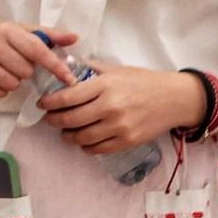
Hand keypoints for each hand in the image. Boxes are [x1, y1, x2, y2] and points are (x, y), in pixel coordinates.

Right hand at [0, 23, 78, 99]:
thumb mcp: (23, 31)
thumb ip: (50, 36)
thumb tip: (75, 38)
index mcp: (7, 30)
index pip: (37, 50)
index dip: (55, 66)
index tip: (70, 79)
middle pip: (25, 72)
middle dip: (26, 72)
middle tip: (17, 64)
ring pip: (11, 84)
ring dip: (13, 82)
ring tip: (5, 70)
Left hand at [37, 65, 204, 153]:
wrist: (175, 98)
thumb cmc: (144, 81)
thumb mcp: (117, 70)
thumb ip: (92, 70)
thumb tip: (66, 68)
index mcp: (105, 85)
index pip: (68, 97)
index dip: (50, 102)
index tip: (43, 104)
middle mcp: (110, 106)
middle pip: (70, 119)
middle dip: (54, 120)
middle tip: (50, 119)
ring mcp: (119, 126)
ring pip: (81, 137)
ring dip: (68, 136)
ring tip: (65, 132)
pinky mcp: (128, 141)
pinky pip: (98, 149)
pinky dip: (85, 147)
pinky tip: (83, 141)